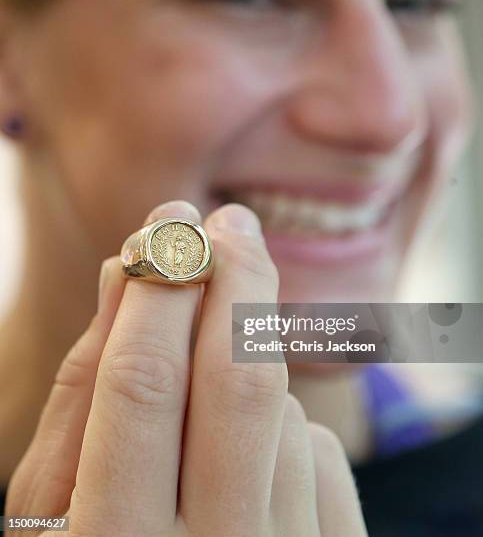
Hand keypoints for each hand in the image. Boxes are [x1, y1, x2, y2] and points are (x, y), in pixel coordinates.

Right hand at [5, 201, 366, 536]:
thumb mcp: (48, 508)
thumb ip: (81, 391)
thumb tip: (121, 274)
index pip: (142, 382)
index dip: (157, 286)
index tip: (171, 222)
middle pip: (239, 377)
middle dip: (234, 277)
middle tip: (227, 220)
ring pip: (282, 414)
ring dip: (245, 373)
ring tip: (210, 395)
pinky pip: (318, 456)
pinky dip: (281, 430)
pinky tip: (248, 460)